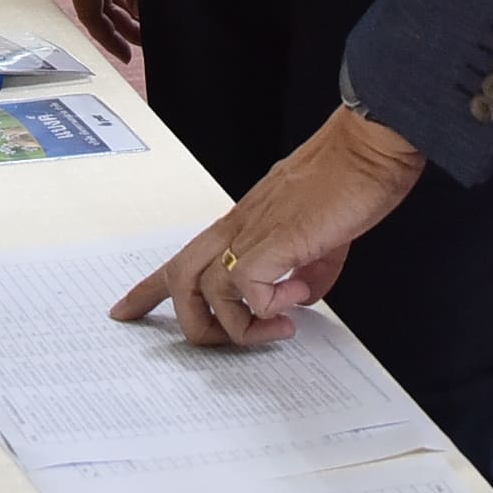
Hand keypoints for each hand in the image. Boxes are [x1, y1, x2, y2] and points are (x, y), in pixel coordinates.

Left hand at [111, 107, 423, 344]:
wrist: (369, 147)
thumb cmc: (349, 180)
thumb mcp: (319, 239)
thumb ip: (301, 270)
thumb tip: (296, 298)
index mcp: (242, 223)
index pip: (181, 258)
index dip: (147, 290)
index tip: (123, 312)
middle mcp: (238, 226)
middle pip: (180, 279)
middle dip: (194, 325)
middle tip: (230, 344)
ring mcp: (254, 231)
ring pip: (208, 291)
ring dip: (240, 326)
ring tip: (279, 327)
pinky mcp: (278, 239)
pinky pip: (246, 287)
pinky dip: (265, 308)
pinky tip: (295, 302)